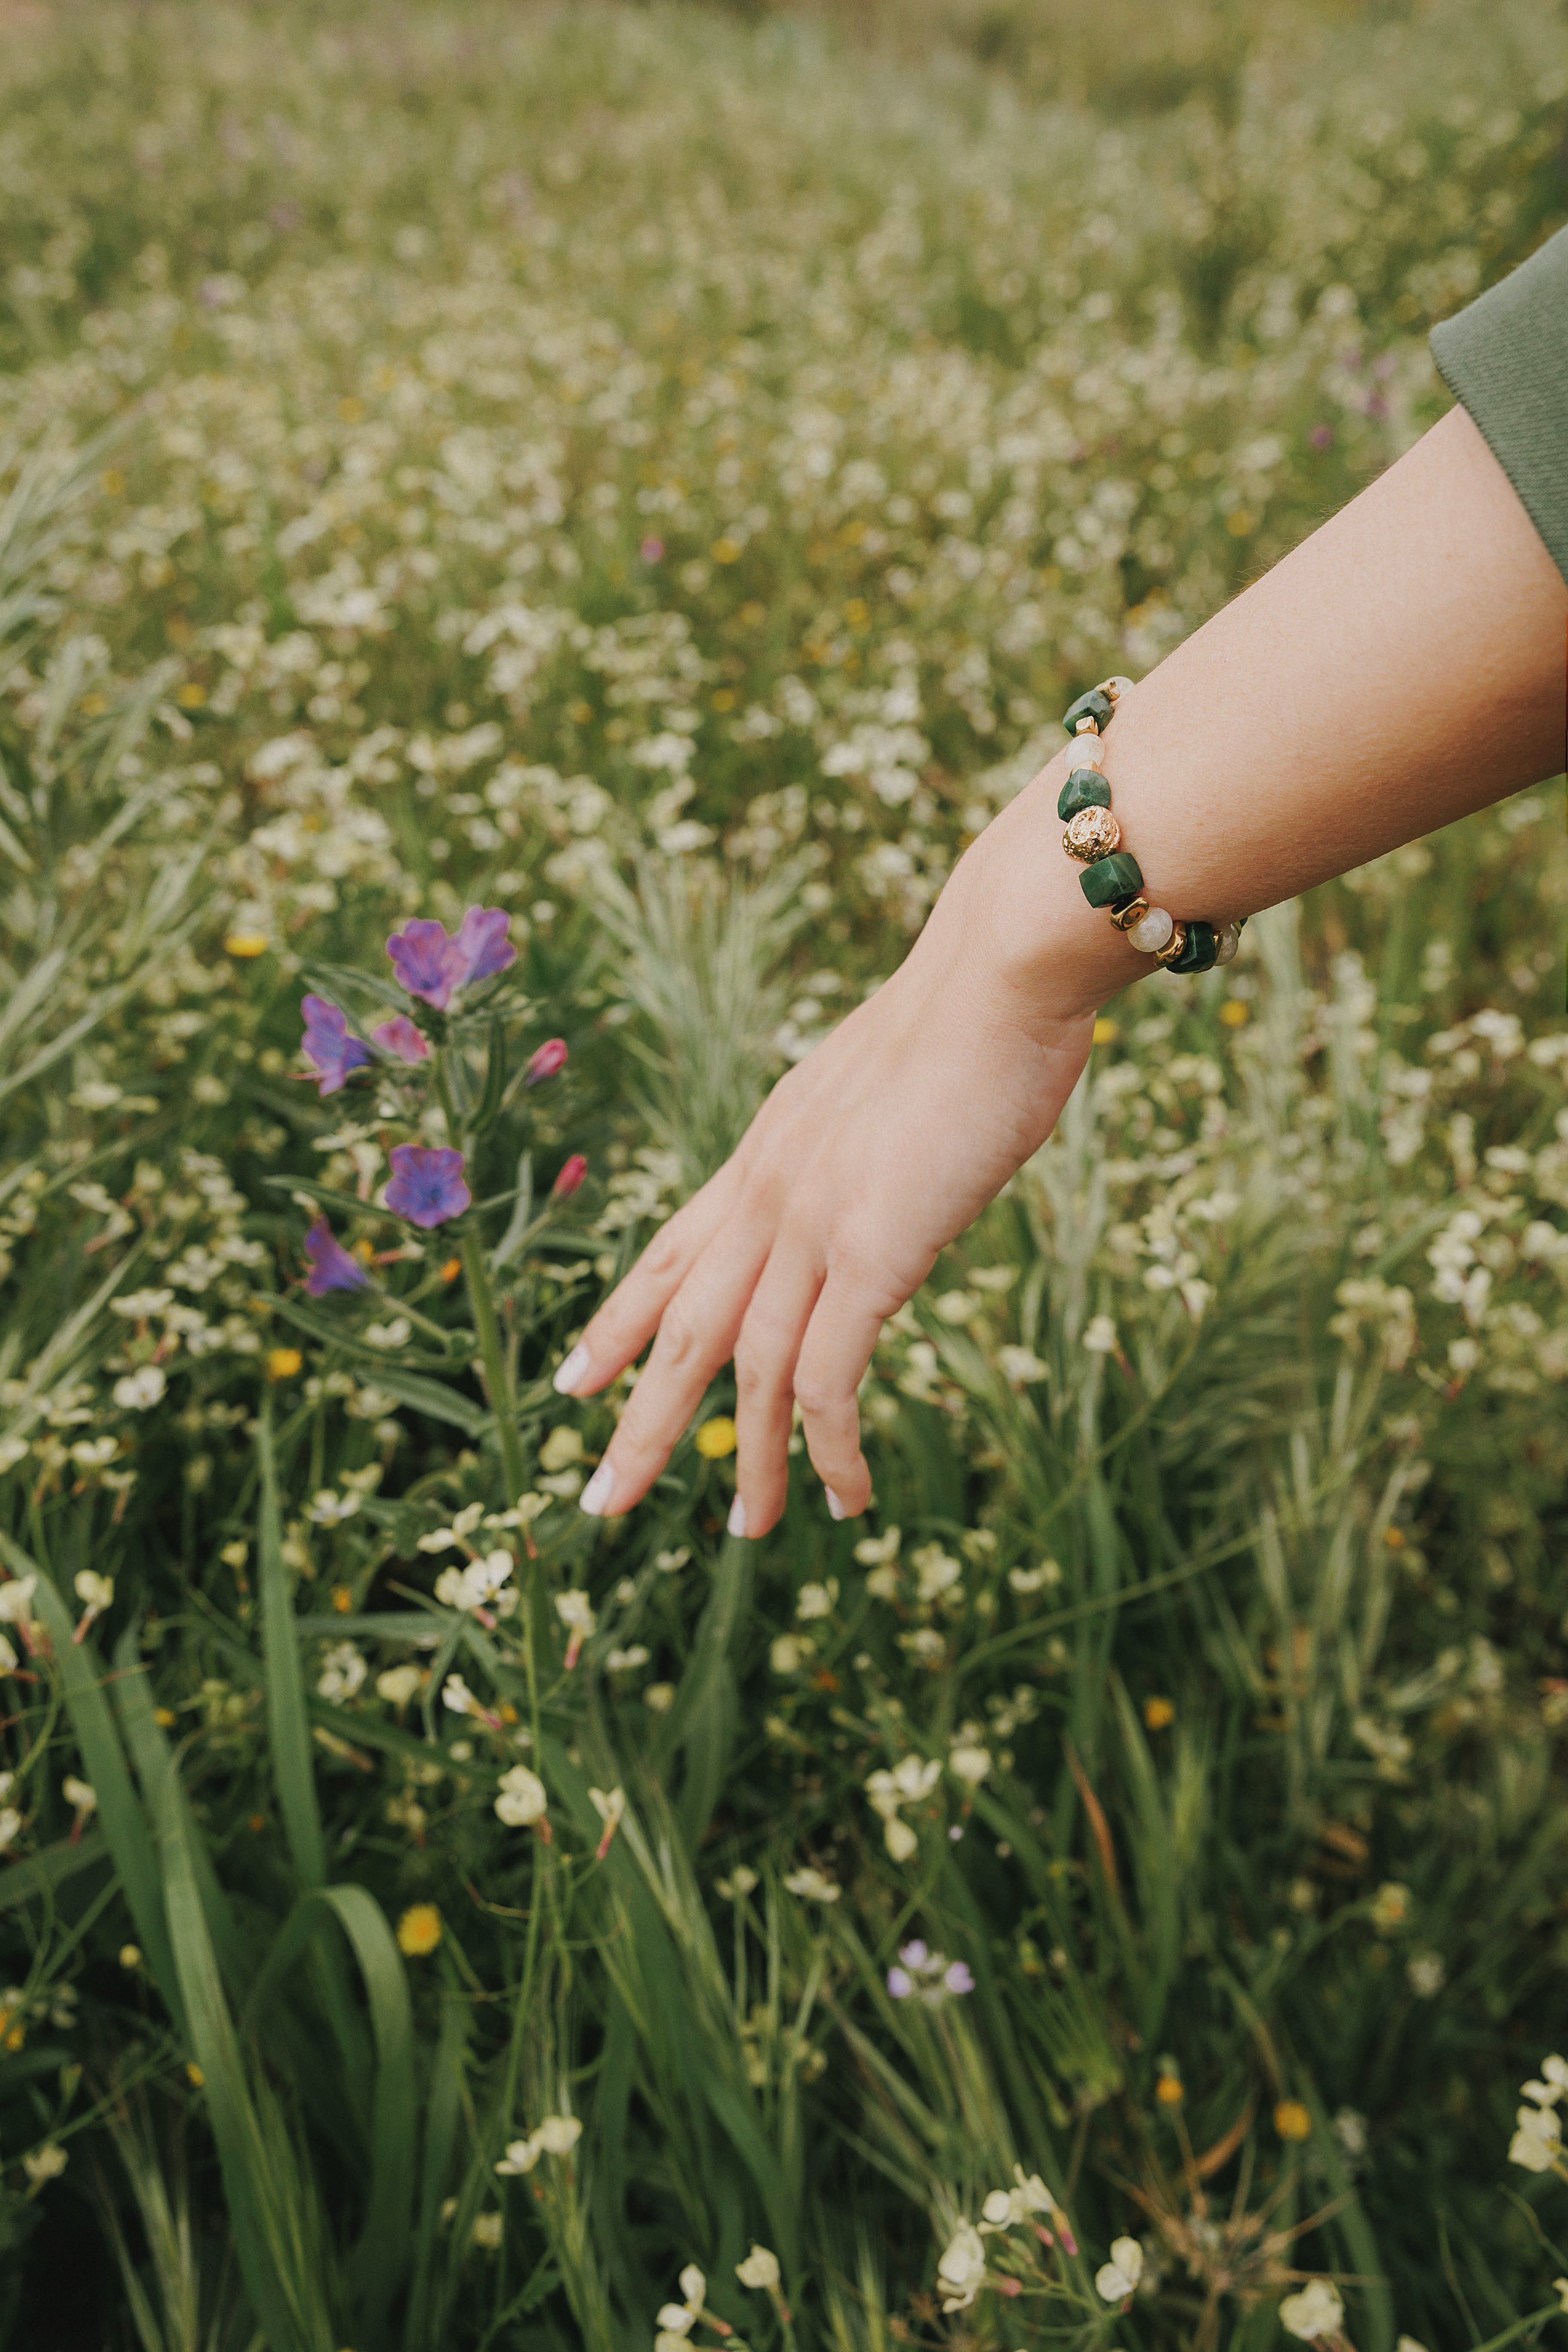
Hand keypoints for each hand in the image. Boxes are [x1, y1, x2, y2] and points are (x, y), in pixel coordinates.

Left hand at [555, 785, 1115, 1533]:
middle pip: (680, 1326)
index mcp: (763, 1153)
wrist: (998, 975)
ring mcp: (810, 1223)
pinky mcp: (871, 1252)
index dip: (615, 1324)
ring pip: (748, 1368)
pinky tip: (846, 1497)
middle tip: (600, 1499)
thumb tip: (878, 1180)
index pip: (666, 1253)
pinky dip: (829, 1447)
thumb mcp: (881, 1094)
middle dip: (637, 1418)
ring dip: (746, 1459)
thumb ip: (856, 1149)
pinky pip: (828, 1377)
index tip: (571, 1381)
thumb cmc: (967, 1023)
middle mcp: (766, 1192)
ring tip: (747, 1533)